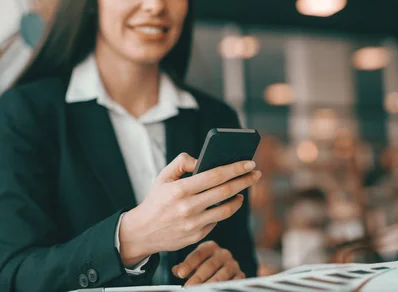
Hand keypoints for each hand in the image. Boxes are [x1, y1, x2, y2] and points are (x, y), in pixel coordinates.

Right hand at [118, 153, 260, 266]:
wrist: (142, 232)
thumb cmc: (156, 200)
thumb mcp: (163, 177)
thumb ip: (182, 162)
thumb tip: (202, 160)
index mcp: (180, 190)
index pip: (215, 175)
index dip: (235, 168)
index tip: (249, 163)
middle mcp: (188, 207)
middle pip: (226, 191)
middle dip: (245, 180)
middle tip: (256, 173)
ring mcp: (194, 224)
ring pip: (226, 209)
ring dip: (239, 197)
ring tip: (244, 189)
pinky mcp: (197, 236)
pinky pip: (217, 220)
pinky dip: (225, 210)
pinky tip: (229, 202)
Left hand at [172, 241, 244, 285]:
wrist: (224, 269)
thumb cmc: (205, 266)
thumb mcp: (194, 263)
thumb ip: (185, 266)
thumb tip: (176, 270)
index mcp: (210, 247)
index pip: (198, 254)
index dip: (189, 264)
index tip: (180, 274)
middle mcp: (223, 253)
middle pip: (210, 265)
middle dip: (198, 277)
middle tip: (189, 286)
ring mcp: (232, 264)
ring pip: (222, 274)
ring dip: (210, 283)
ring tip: (201, 290)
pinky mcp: (240, 275)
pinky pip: (233, 281)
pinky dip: (224, 286)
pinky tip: (216, 290)